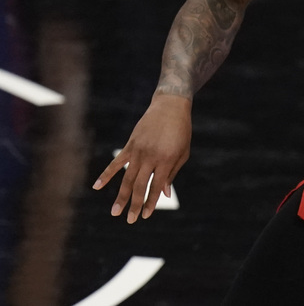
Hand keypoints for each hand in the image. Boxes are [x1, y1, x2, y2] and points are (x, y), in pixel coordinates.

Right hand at [92, 92, 191, 222]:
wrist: (170, 107)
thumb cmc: (181, 131)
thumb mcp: (183, 153)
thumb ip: (172, 174)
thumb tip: (164, 195)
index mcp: (166, 160)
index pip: (156, 187)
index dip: (150, 202)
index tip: (145, 215)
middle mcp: (151, 157)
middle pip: (140, 185)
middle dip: (134, 204)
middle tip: (130, 220)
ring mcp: (138, 151)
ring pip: (127, 178)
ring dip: (121, 196)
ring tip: (115, 212)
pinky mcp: (130, 145)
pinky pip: (116, 163)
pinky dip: (106, 175)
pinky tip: (97, 187)